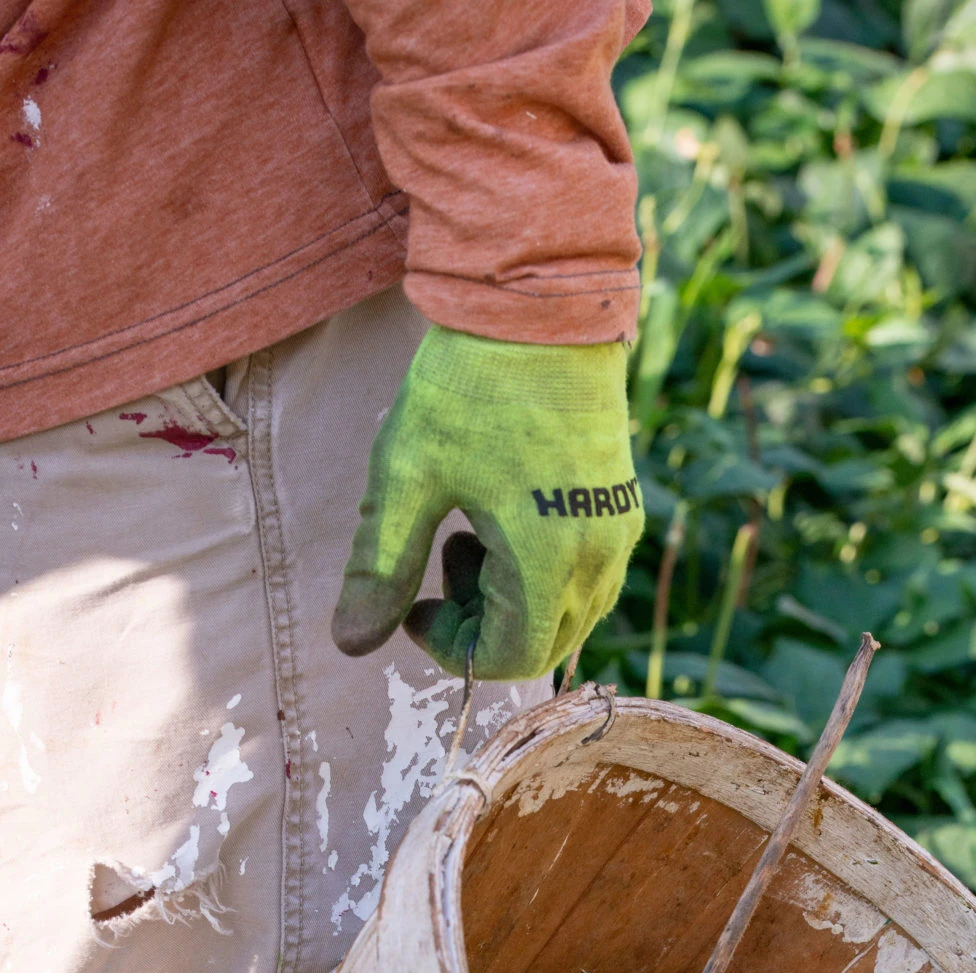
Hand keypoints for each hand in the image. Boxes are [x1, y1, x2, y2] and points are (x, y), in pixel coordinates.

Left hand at [331, 326, 643, 679]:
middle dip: (481, 630)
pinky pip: (585, 579)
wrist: (539, 306)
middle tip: (438, 566)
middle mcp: (596, 557)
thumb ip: (380, 567)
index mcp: (547, 558)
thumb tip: (351, 645)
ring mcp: (615, 533)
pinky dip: (539, 577)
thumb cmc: (469, 386)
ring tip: (467, 536)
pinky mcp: (620, 509)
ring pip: (567, 616)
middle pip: (543, 647)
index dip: (453, 650)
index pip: (512, 658)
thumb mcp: (407, 476)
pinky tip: (501, 518)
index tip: (413, 607)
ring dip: (509, 605)